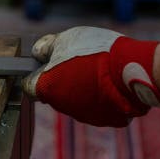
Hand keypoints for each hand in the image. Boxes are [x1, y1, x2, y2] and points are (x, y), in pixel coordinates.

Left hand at [22, 27, 159, 126]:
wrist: (130, 68)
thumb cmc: (95, 51)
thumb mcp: (65, 38)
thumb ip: (46, 47)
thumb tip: (38, 53)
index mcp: (46, 88)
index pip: (29, 86)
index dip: (36, 73)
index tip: (47, 64)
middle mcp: (61, 107)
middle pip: (55, 92)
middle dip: (62, 78)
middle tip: (78, 60)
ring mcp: (84, 115)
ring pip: (77, 99)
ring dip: (82, 86)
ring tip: (99, 68)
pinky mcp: (106, 120)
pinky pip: (99, 106)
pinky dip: (102, 95)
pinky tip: (111, 81)